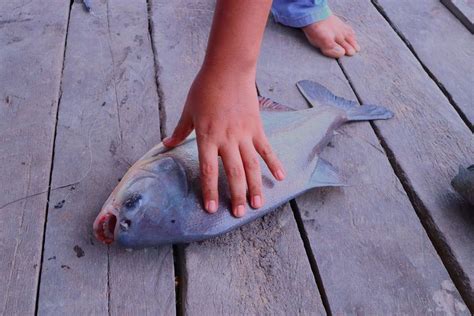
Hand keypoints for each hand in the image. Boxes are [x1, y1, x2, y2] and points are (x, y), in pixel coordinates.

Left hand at [163, 67, 284, 216]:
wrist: (228, 69)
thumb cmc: (205, 88)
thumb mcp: (188, 110)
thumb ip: (180, 131)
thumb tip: (166, 144)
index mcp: (207, 137)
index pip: (208, 170)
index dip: (210, 191)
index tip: (212, 209)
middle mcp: (227, 140)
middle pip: (233, 173)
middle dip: (237, 195)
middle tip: (240, 214)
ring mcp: (244, 134)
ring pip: (252, 165)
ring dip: (256, 186)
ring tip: (259, 205)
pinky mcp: (257, 128)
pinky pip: (266, 149)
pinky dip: (274, 163)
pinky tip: (281, 177)